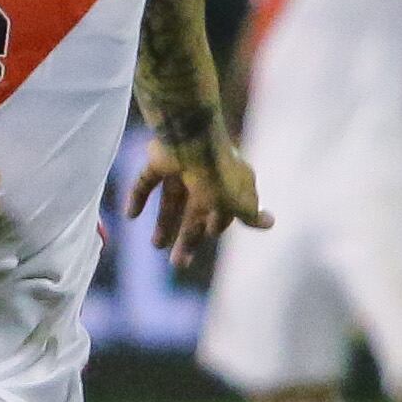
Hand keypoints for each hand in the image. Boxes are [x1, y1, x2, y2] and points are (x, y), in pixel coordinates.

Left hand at [126, 130, 267, 272]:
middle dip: (188, 237)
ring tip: (156, 245)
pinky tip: (130, 216)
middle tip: (178, 263)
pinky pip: (146, 181)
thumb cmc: (216, 175)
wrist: (190, 138)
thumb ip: (248, 215)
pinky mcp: (159, 159)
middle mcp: (206, 175)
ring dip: (164, 223)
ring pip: (172, 199)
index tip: (208, 237)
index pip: (225, 210)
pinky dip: (137, 197)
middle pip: (196, 211)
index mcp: (230, 183)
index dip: (216, 226)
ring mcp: (182, 165)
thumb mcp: (236, 202)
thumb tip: (271, 223)